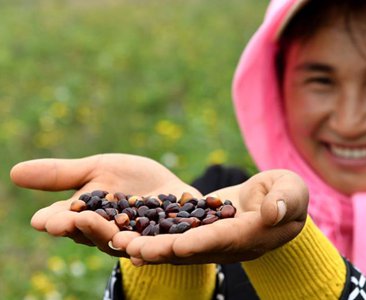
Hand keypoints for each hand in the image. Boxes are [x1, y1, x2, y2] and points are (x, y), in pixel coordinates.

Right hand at [10, 153, 200, 255]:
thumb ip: (63, 175)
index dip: (54, 221)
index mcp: (86, 216)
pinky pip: (152, 249)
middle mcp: (106, 233)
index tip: (42, 220)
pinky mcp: (160, 242)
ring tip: (100, 227)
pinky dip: (144, 250)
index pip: (64, 220)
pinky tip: (138, 251)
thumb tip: (13, 172)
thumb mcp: (98, 170)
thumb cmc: (129, 179)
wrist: (169, 186)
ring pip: (117, 242)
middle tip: (64, 223)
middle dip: (78, 227)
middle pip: (89, 233)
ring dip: (107, 236)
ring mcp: (133, 240)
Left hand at [113, 169, 308, 264]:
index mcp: (251, 235)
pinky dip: (150, 236)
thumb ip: (285, 201)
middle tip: (131, 249)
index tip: (175, 246)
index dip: (199, 243)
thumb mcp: (292, 191)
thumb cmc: (289, 193)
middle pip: (192, 250)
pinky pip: (173, 236)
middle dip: (162, 251)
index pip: (224, 240)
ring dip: (148, 246)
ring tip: (117, 242)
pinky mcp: (200, 232)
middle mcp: (227, 245)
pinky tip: (124, 233)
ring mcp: (212, 240)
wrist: (275, 200)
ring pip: (177, 246)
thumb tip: (272, 212)